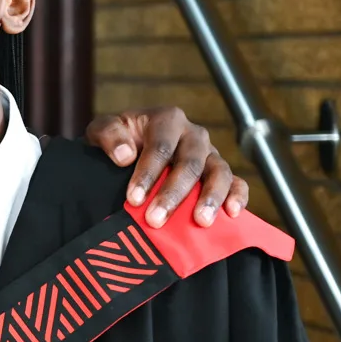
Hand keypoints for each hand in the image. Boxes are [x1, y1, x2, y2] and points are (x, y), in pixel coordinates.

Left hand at [84, 107, 249, 227]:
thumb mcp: (102, 130)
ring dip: (210, 197)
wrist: (129, 151)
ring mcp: (210, 154)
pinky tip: (233, 214)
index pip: (160, 147)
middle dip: (173, 193)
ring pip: (219, 172)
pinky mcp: (220, 173)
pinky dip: (238, 196)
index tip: (133, 199)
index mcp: (166, 120)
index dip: (148, 173)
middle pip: (190, 163)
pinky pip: (237, 182)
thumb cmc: (117, 141)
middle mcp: (192, 135)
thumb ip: (108, 134)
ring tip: (200, 221)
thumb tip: (125, 155)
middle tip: (155, 220)